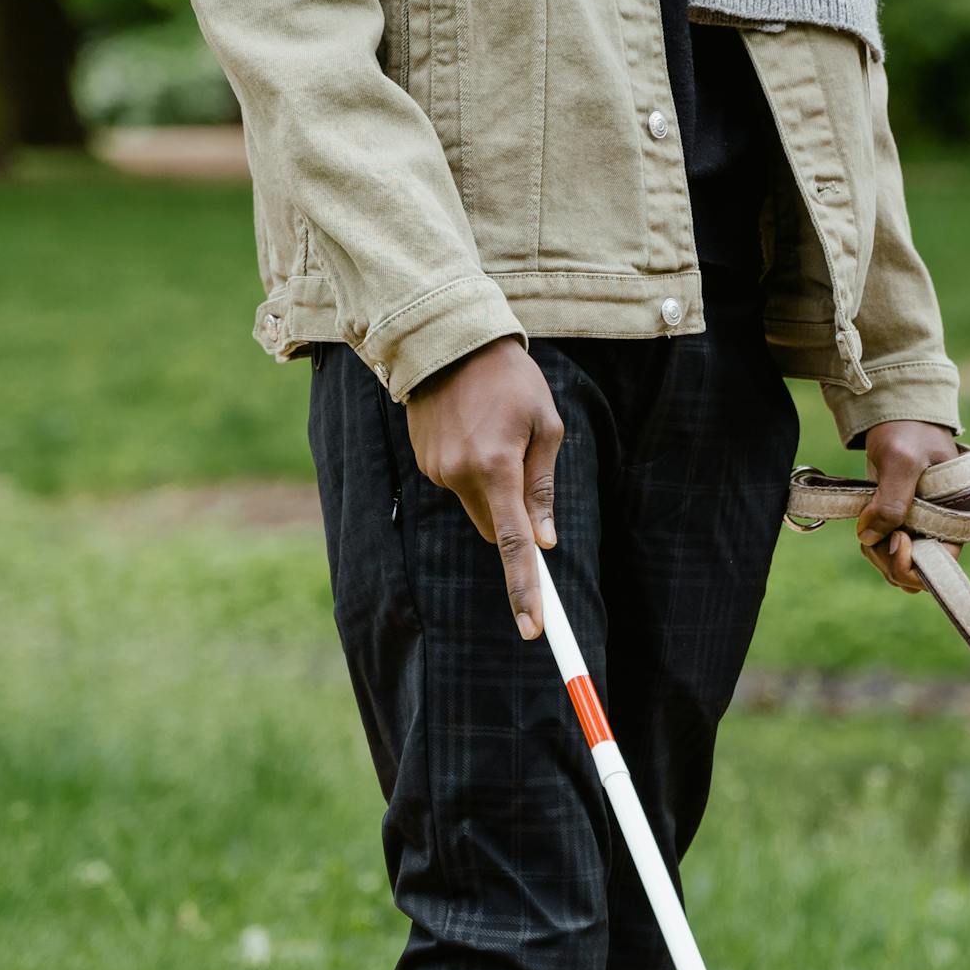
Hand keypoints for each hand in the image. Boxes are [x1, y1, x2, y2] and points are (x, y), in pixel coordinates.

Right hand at [402, 336, 562, 639]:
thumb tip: (544, 541)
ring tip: (498, 434)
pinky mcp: (424, 463)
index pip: (513, 544)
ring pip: (477, 507)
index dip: (525, 589)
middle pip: (493, 529)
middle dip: (513, 521)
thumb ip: (542, 487)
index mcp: (496, 467)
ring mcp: (437, 471)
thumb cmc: (510, 379)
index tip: (534, 627)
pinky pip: (458, 485)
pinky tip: (476, 431)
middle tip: (529, 485)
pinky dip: (474, 473)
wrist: (449, 342)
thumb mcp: (545, 425)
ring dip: (493, 490)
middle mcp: (460, 476)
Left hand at [857, 420, 960, 592]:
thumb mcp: (901, 461)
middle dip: (890, 560)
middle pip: (917, 572)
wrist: (896, 413)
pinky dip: (873, 545)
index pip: (942, 564)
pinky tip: (867, 523)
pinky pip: (888, 552)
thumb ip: (890, 501)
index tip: (898, 539)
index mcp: (955, 516)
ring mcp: (920, 528)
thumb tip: (869, 537)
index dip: (916, 564)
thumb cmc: (908, 431)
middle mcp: (940, 527)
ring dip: (878, 554)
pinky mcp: (901, 524)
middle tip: (873, 533)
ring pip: (900, 566)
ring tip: (868, 524)